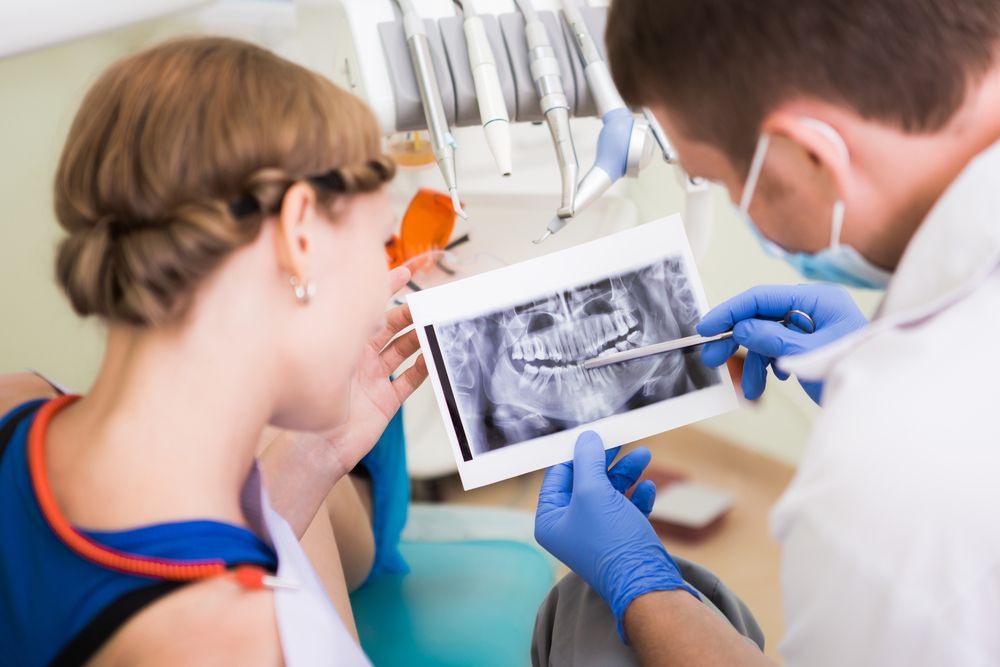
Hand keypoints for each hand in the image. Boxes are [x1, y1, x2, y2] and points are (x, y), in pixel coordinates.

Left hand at [318, 266, 428, 474]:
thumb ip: (347, 332)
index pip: (367, 308)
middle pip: (390, 327)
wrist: (314, 448)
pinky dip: (423, 369)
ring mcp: (374, 378)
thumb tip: (365, 304)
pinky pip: (409, 379)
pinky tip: (434, 358)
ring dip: (419, 338)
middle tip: (427, 303)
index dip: (386, 288)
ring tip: (435, 326)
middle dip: (409, 313)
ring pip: (402, 350)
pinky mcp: (386, 400)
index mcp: (341, 343)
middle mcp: (359, 358)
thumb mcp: (326, 360)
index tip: (406, 271)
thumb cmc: (309, 406)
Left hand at [535, 431, 697, 639]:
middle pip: (586, 481)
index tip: (595, 435)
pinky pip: (626, 509)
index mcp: (551, 519)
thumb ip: (587, 460)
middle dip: (606, 460)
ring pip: (609, 492)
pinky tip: (648, 488)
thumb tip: (586, 437)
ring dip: (626, 473)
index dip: (577, 453)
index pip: (558, 475)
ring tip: (644, 455)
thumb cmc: (611, 541)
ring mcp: (596, 533)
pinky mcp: (620, 539)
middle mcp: (570, 527)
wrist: (645, 584)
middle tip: (622, 440)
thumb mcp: (593, 492)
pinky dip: (637, 496)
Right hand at [697, 284, 866, 403]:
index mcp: (817, 300)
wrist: (882, 404)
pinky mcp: (812, 344)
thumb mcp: (807, 355)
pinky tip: (770, 383)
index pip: (761, 298)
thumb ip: (771, 338)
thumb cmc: (854, 372)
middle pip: (761, 316)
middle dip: (736, 340)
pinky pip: (779, 349)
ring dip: (753, 363)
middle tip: (712, 360)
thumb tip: (740, 328)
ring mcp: (813, 327)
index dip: (729, 312)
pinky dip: (768, 366)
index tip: (705, 328)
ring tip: (750, 390)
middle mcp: (814, 308)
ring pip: (767, 337)